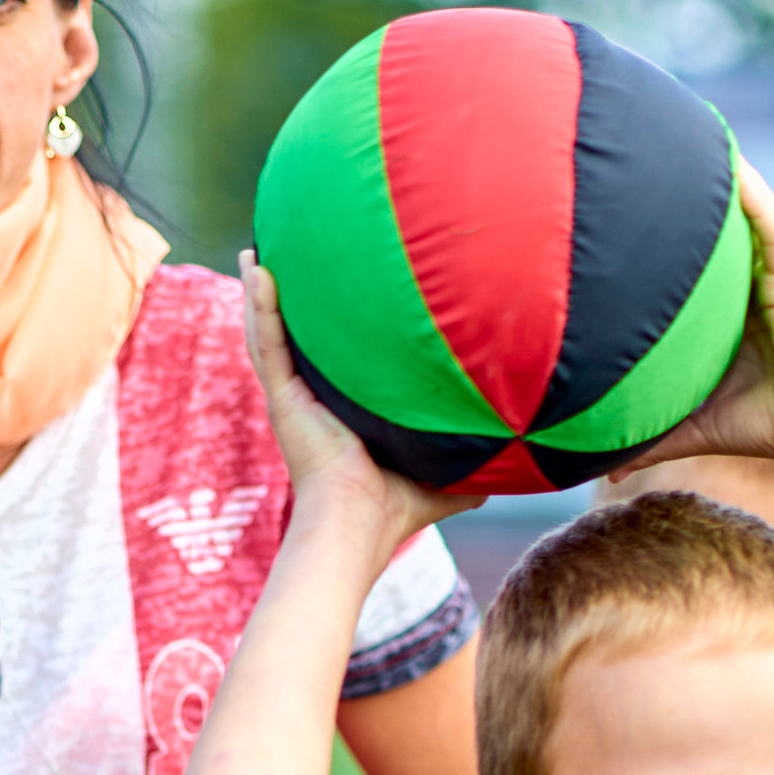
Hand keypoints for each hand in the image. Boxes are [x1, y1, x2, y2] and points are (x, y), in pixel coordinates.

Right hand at [239, 261, 474, 558]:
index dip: (331, 330)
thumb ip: (473, 460)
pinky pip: (267, 342)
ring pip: (270, 332)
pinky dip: (259, 304)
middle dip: (286, 300)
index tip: (339, 290)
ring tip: (254, 252)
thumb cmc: (397, 509)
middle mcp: (310, 399)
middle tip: (284, 257)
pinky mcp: (283, 397)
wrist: (361, 522)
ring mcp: (292, 396)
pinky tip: (255, 267)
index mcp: (339, 411)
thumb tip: (518, 456)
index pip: (332, 361)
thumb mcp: (445, 476)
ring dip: (261, 292)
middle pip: (294, 338)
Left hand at [632, 162, 773, 476]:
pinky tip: (735, 165)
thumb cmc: (761, 423)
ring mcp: (769, 278)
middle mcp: (744, 288)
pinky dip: (755, 197)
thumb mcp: (690, 425)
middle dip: (686, 194)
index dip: (659, 237)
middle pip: (709, 231)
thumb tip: (600, 469)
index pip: (684, 266)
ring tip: (692, 133)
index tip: (621, 210)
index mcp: (721, 314)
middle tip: (646, 154)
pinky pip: (771, 228)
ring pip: (740, 218)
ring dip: (721, 179)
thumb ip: (646, 439)